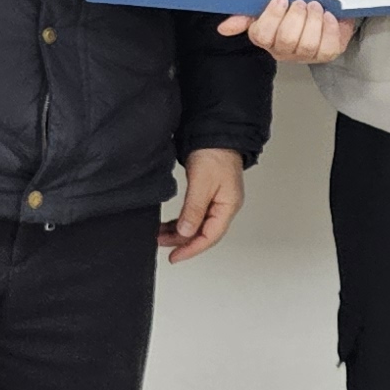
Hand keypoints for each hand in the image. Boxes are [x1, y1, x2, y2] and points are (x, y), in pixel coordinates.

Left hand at [161, 147, 246, 263]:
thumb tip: (186, 232)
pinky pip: (194, 215)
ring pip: (197, 225)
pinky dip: (182, 221)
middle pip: (204, 233)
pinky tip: (170, 224)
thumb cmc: (215, 153)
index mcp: (228, 206)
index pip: (210, 236)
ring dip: (180, 232)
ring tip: (161, 234)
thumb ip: (194, 209)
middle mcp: (224, 206)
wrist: (215, 133)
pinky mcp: (208, 194)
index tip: (175, 256)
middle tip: (162, 244)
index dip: (191, 249)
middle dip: (183, 241)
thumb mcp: (202, 183)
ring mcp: (216, 201)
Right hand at [215, 0, 355, 64]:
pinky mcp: (326, 54)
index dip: (272, 17)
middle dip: (296, 17)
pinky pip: (328, 47)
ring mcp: (305, 54)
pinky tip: (328, 16)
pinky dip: (330, 28)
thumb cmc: (294, 7)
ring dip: (313, 21)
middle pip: (286, 40)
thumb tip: (224, 28)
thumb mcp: (268, 5)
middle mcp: (283, 50)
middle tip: (302, 2)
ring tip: (315, 7)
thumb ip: (246, 14)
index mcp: (266, 36)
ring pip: (307, 45)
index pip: (262, 35)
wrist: (325, 7)